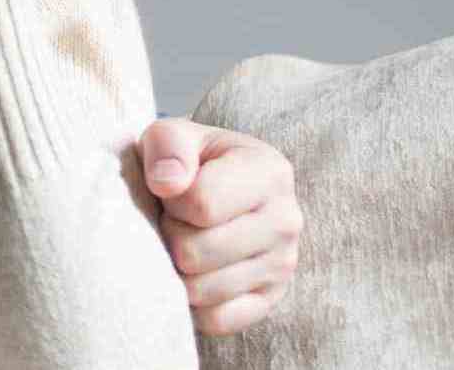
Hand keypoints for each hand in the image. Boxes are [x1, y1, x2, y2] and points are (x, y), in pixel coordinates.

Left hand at [139, 118, 303, 335]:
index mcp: (269, 172)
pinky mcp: (270, 300)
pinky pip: (216, 319)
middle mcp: (286, 220)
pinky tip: (192, 272)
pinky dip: (192, 303)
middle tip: (173, 220)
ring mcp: (283, 265)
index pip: (202, 204)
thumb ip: (167, 145)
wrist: (209, 186)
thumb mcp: (173, 135)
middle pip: (195, 252)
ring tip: (183, 241)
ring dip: (176, 269)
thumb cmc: (188, 161)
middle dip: (169, 236)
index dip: (170, 200)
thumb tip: (167, 184)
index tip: (171, 191)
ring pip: (201, 290)